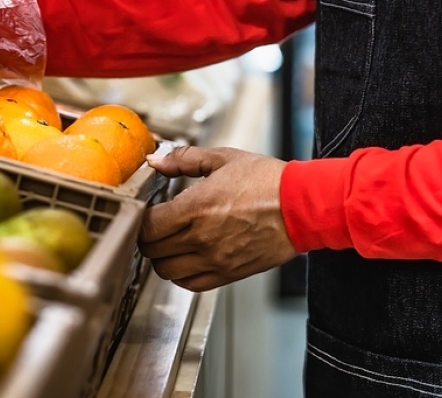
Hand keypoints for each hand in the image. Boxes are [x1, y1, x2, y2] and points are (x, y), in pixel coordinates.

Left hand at [140, 146, 298, 291]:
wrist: (301, 207)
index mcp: (196, 207)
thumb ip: (183, 159)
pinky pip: (190, 283)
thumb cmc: (266, 182)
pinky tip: (186, 258)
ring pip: (166, 270)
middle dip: (148, 236)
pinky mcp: (228, 273)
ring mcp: (214, 259)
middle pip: (151, 250)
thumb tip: (156, 160)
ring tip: (170, 242)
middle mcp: (201, 238)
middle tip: (156, 225)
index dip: (141, 219)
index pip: (147, 226)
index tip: (147, 211)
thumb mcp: (223, 159)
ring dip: (162, 257)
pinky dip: (180, 274)